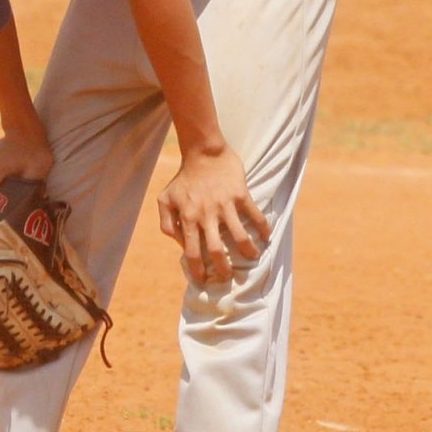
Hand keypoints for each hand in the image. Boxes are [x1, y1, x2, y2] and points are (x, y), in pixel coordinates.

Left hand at [157, 146, 269, 282]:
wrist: (202, 151)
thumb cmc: (183, 178)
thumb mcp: (165, 199)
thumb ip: (166, 223)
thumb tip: (178, 243)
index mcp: (187, 218)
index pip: (192, 252)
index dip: (197, 270)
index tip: (202, 280)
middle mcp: (206, 215)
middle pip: (216, 250)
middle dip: (223, 269)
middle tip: (228, 277)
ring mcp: (224, 205)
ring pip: (239, 236)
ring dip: (248, 251)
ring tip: (253, 258)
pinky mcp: (240, 194)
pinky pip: (254, 215)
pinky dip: (263, 228)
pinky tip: (267, 236)